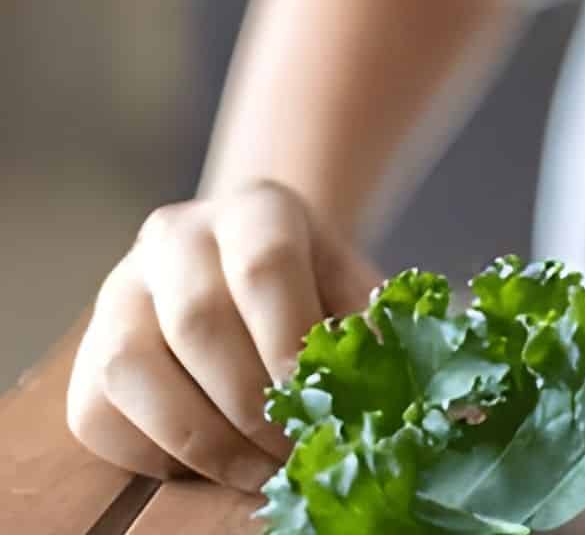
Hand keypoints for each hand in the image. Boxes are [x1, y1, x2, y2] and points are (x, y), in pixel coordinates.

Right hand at [66, 183, 381, 489]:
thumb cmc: (317, 286)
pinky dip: (151, 454)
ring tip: (256, 472)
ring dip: (199, 438)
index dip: (291, 340)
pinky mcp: (87, 351)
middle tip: (295, 452)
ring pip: (131, 369)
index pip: (265, 265)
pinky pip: (97, 413)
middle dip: (251, 404)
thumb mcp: (354, 288)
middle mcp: (176, 238)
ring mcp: (121, 291)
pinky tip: (209, 466)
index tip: (320, 402)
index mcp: (257, 210)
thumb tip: (400, 403)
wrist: (254, 262)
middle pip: (198, 321)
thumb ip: (372, 332)